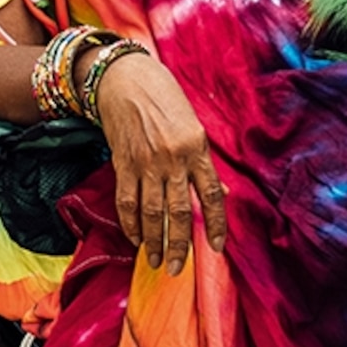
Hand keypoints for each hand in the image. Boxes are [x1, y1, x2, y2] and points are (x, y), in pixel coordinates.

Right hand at [94, 51, 227, 272]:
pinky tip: (134, 238)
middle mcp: (173, 159)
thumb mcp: (193, 125)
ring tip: (157, 261)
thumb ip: (204, 162)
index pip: (212, 195)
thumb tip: (222, 193)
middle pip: (180, 212)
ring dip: (154, 242)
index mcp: (196, 148)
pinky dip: (130, 224)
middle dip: (180, 245)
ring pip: (152, 213)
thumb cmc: (164, 98)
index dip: (217, 225)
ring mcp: (146, 163)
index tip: (218, 248)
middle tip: (179, 269)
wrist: (125, 78)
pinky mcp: (123, 163)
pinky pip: (127, 202)